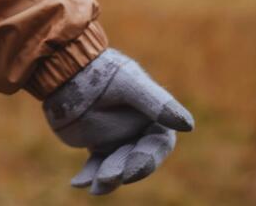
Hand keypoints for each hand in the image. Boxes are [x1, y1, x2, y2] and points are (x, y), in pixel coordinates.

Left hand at [42, 48, 193, 195]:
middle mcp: (138, 132)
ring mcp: (117, 140)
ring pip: (116, 167)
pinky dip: (88, 176)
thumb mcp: (129, 83)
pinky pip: (94, 166)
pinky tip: (77, 183)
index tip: (131, 170)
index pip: (157, 145)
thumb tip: (188, 126)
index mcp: (155, 117)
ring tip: (94, 187)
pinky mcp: (96, 145)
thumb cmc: (103, 70)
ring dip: (106, 178)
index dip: (147, 160)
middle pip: (136, 160)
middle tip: (107, 177)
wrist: (67, 68)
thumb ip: (157, 103)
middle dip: (123, 170)